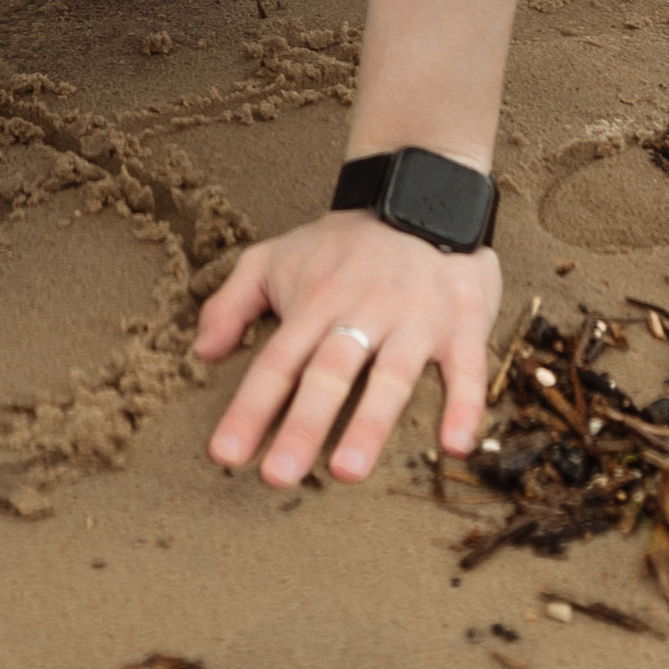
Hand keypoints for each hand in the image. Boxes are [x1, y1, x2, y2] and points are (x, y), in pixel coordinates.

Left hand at [194, 213, 501, 486]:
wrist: (421, 192)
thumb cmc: (341, 243)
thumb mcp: (274, 257)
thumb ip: (232, 302)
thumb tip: (202, 352)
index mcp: (314, 302)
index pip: (276, 362)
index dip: (249, 409)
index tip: (224, 455)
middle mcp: (361, 312)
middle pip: (327, 373)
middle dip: (302, 426)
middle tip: (277, 476)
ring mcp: (414, 320)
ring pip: (389, 377)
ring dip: (368, 424)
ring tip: (347, 472)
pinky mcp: (461, 325)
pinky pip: (466, 370)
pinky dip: (464, 406)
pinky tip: (454, 446)